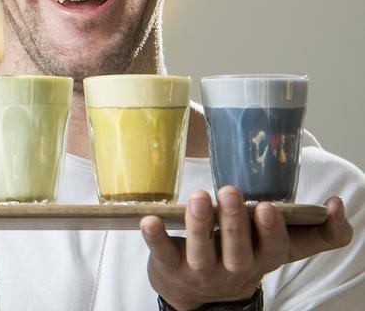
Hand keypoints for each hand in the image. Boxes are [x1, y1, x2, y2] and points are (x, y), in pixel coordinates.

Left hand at [140, 186, 352, 309]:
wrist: (201, 296)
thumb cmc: (243, 256)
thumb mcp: (281, 249)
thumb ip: (318, 232)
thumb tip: (337, 205)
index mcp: (261, 259)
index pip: (272, 248)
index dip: (271, 230)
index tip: (268, 207)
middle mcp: (233, 268)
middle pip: (237, 249)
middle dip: (234, 221)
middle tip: (230, 191)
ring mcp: (200, 270)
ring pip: (201, 251)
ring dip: (199, 224)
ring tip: (198, 198)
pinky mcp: (170, 267)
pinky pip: (163, 253)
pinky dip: (156, 237)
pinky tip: (150, 220)